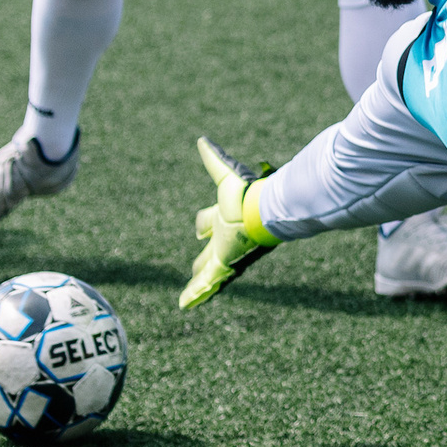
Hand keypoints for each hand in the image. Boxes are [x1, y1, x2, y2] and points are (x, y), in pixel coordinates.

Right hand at [179, 137, 279, 309]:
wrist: (263, 210)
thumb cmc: (246, 192)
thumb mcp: (225, 175)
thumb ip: (214, 159)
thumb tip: (202, 140)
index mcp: (224, 217)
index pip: (208, 222)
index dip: (202, 224)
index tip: (198, 229)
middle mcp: (225, 238)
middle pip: (210, 252)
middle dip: (203, 260)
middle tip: (195, 268)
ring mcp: (225, 253)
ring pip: (208, 273)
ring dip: (198, 285)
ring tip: (187, 298)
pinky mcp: (224, 264)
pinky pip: (207, 283)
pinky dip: (195, 295)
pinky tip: (184, 306)